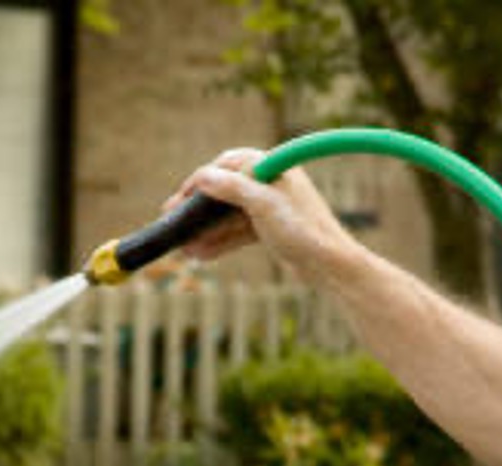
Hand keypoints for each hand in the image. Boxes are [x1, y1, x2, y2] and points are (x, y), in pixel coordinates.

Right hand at [168, 149, 360, 283]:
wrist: (329, 266)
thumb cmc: (302, 230)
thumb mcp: (263, 205)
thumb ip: (231, 188)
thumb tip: (202, 176)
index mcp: (273, 167)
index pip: (229, 164)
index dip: (202, 180)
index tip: (180, 197)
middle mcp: (271, 183)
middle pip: (225, 191)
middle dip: (199, 210)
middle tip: (171, 221)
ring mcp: (271, 208)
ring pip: (230, 216)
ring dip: (207, 231)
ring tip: (184, 247)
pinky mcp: (272, 230)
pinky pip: (239, 232)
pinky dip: (221, 242)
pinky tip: (201, 255)